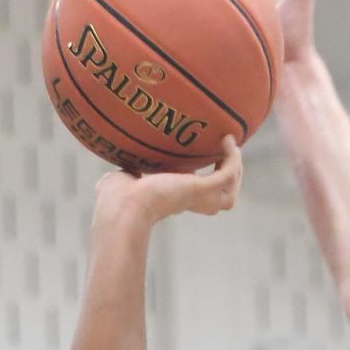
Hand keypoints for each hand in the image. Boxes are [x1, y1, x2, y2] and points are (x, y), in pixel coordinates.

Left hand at [94, 137, 242, 224]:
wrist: (121, 208)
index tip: (202, 164)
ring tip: (230, 147)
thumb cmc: (115, 199)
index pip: (196, 198)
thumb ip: (129, 173)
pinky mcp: (201, 189)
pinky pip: (229, 174)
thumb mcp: (124, 180)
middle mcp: (188, 203)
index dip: (204, 184)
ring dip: (235, 171)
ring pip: (230, 194)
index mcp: (171, 201)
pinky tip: (227, 141)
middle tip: (226, 154)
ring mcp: (197, 198)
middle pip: (221, 200)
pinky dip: (233, 159)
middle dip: (228, 180)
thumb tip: (123, 167)